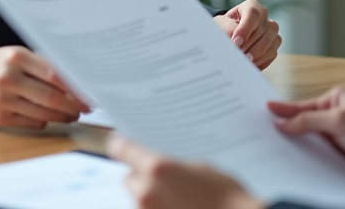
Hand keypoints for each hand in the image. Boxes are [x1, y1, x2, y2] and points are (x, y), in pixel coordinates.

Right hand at [0, 46, 88, 128]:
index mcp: (16, 57)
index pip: (54, 74)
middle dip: (73, 105)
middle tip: (84, 108)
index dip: (75, 86)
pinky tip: (49, 116)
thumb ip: (44, 65)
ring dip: (63, 116)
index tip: (89, 93)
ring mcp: (2, 100)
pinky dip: (45, 120)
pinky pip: (31, 122)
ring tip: (72, 114)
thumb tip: (76, 80)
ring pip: (43, 113)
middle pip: (51, 97)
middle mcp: (8, 78)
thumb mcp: (19, 55)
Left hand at [108, 134, 265, 208]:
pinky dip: (159, 208)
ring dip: (150, 195)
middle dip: (141, 176)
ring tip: (178, 195)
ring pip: (139, 199)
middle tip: (163, 176)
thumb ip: (174, 166)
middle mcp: (147, 193)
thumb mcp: (201, 168)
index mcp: (158, 168)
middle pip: (129, 178)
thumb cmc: (226, 197)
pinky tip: (180, 205)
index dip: (121, 144)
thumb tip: (163, 169)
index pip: (124, 150)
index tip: (117, 142)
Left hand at [213, 0, 280, 69]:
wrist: (229, 35)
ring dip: (256, 54)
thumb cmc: (225, 27)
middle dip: (249, 46)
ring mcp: (271, 30)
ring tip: (244, 61)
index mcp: (252, 6)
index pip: (253, 14)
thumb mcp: (221, 24)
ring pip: (271, 42)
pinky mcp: (274, 44)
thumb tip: (236, 43)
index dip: (245, 30)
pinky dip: (261, 60)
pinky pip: (272, 53)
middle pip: (263, 31)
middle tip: (238, 55)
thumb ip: (226, 30)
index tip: (236, 43)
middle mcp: (264, 16)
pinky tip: (250, 63)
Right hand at [270, 87, 344, 191]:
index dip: (281, 110)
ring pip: (308, 144)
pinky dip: (305, 163)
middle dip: (284, 130)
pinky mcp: (340, 159)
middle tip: (259, 134)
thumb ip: (309, 122)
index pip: (301, 105)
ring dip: (294, 149)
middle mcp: (335, 118)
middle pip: (302, 125)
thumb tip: (283, 122)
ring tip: (269, 153)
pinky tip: (292, 167)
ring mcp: (337, 140)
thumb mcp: (340, 121)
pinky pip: (317, 160)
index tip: (262, 111)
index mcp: (335, 100)